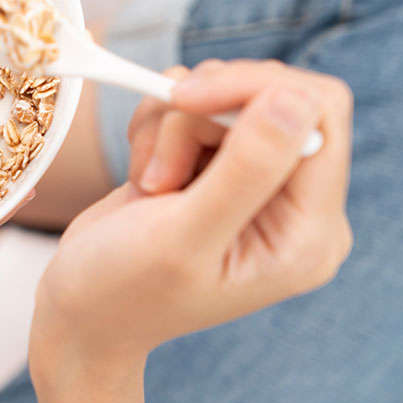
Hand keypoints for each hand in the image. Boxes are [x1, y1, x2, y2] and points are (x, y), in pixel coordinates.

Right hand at [30, 59, 352, 391]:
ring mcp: (260, 183)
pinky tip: (145, 174)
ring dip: (174, 124)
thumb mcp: (182, 238)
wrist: (82, 313)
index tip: (187, 102)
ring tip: (149, 184)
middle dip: (204, 114)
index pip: (320, 115)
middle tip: (159, 169)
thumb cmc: (124, 293)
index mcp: (309, 233)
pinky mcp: (223, 167)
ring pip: (231, 96)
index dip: (256, 90)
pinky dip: (162, 125)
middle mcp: (296, 205)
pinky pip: (204, 106)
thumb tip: (297, 99)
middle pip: (275, 96)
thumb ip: (246, 170)